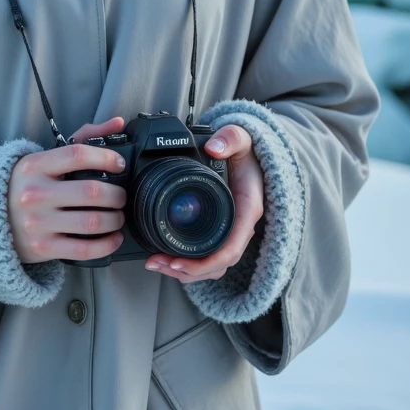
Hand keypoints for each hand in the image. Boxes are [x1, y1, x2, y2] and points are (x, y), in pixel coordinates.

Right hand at [7, 116, 127, 264]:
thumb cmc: (28, 184)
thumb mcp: (46, 158)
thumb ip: (83, 138)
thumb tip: (118, 123)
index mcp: (35, 166)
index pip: (78, 155)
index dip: (106, 158)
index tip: (119, 165)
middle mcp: (34, 193)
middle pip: (91, 192)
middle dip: (117, 195)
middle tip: (122, 196)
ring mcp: (38, 223)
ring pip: (92, 222)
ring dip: (115, 220)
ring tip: (118, 216)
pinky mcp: (43, 248)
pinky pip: (85, 249)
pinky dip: (107, 245)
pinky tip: (114, 238)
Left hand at [144, 123, 263, 283]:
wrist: (254, 154)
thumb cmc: (248, 151)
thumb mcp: (242, 138)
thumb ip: (230, 139)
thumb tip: (214, 148)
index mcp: (247, 211)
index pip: (229, 249)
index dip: (204, 263)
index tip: (177, 262)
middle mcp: (240, 227)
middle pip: (217, 265)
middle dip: (187, 271)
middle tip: (157, 263)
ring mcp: (231, 231)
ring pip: (212, 265)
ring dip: (184, 271)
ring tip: (156, 264)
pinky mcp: (220, 231)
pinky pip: (207, 256)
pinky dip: (188, 262)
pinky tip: (167, 258)